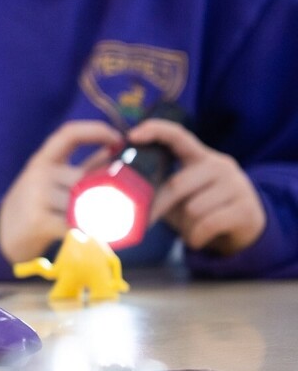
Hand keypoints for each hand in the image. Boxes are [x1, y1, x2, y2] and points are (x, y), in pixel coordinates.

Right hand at [0, 121, 124, 263]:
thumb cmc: (36, 203)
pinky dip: (91, 231)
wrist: (2, 232)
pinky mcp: (39, 221)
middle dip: (107, 189)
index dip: (96, 130)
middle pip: (85, 175)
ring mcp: (37, 196)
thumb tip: (115, 152)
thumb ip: (83, 168)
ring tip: (111, 220)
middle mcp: (39, 173)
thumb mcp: (52, 180)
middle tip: (124, 199)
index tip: (119, 138)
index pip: (69, 134)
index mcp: (43, 159)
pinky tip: (96, 234)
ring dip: (100, 213)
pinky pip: (75, 224)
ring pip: (83, 201)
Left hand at [131, 119, 266, 256]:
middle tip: (145, 222)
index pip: (178, 135)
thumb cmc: (204, 208)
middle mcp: (220, 165)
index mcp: (201, 156)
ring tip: (189, 230)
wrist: (246, 228)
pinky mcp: (246, 209)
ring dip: (184, 226)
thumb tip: (124, 192)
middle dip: (158, 207)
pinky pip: (207, 225)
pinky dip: (196, 237)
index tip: (132, 135)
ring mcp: (237, 186)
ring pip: (193, 209)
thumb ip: (161, 186)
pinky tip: (197, 239)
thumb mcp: (182, 194)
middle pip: (177, 185)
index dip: (155, 130)